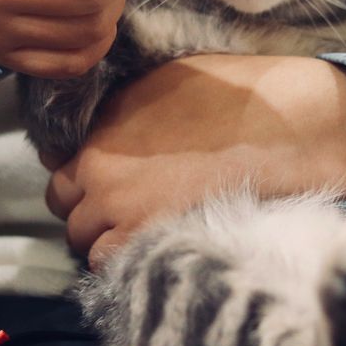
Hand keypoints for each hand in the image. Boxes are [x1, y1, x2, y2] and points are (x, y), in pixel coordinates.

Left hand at [45, 55, 345, 267]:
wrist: (285, 130)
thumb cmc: (237, 100)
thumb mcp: (164, 82)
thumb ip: (123, 111)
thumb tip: (105, 127)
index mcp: (103, 126)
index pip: (59, 167)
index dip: (83, 177)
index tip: (106, 183)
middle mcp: (100, 167)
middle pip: (66, 207)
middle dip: (89, 209)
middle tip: (125, 210)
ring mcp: (118, 208)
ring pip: (83, 241)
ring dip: (104, 239)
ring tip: (143, 232)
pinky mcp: (144, 240)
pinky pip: (109, 264)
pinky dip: (122, 262)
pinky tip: (154, 246)